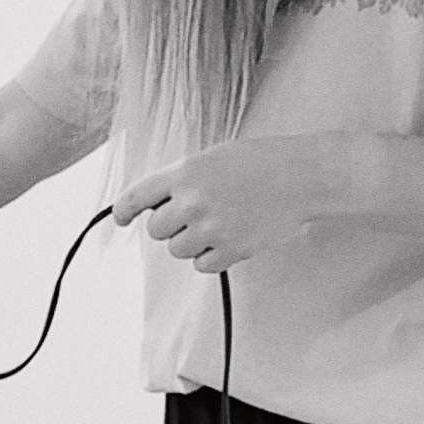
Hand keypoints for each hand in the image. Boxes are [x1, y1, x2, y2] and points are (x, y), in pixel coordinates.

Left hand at [113, 136, 338, 271]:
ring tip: (218, 223)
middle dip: (169, 225)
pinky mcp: (231, 250)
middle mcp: (191, 201)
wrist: (302, 175)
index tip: (121, 219)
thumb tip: (159, 206)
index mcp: (183, 173)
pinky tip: (228, 239)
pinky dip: (210, 257)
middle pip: (156, 230)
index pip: (135, 197)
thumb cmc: (260, 162)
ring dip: (190, 242)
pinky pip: (202, 265)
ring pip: (177, 250)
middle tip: (195, 215)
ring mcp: (210, 228)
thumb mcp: (212, 158)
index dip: (123, 211)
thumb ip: (182, 180)